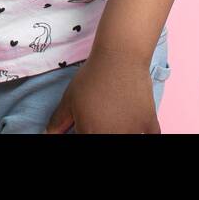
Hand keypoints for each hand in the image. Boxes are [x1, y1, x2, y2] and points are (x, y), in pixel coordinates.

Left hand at [44, 52, 160, 133]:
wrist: (119, 58)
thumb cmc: (91, 78)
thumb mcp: (69, 100)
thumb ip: (58, 122)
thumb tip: (47, 135)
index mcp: (91, 133)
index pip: (85, 141)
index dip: (83, 132)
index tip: (85, 126)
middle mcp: (114, 136)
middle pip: (108, 139)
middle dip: (102, 130)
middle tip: (102, 119)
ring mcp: (134, 132)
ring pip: (129, 139)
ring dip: (123, 131)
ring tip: (117, 118)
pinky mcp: (150, 123)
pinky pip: (151, 137)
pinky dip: (144, 132)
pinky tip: (136, 124)